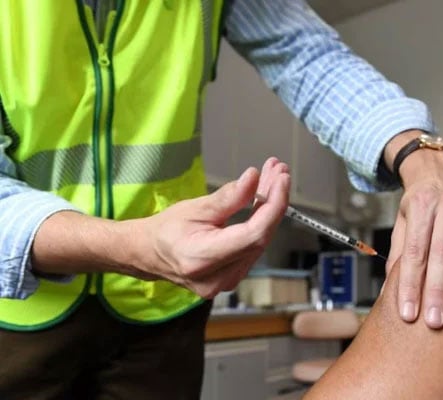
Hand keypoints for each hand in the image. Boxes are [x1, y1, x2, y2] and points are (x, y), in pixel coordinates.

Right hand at [135, 158, 289, 297]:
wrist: (150, 253)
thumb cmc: (167, 230)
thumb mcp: (195, 207)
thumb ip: (228, 197)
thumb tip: (253, 178)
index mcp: (203, 259)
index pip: (253, 234)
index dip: (273, 206)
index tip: (281, 180)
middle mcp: (218, 277)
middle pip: (261, 237)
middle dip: (274, 201)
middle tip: (278, 172)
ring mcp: (227, 282)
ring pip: (261, 240)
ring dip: (271, 208)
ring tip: (273, 178)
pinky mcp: (233, 277)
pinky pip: (255, 246)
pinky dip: (262, 221)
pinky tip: (265, 199)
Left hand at [384, 131, 442, 328]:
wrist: (437, 167)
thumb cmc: (420, 201)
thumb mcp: (403, 222)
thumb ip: (399, 254)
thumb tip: (388, 292)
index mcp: (420, 207)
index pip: (414, 253)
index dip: (410, 285)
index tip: (408, 313)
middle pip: (442, 252)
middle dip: (438, 289)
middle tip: (436, 320)